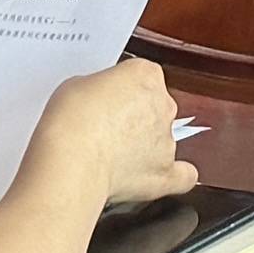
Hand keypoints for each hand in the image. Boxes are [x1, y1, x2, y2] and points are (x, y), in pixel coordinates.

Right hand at [28, 58, 191, 217]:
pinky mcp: (164, 173)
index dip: (121, 87)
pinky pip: (182, 175)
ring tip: (112, 157)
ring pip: (163, 139)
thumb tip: (98, 101)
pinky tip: (157, 176)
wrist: (72, 161)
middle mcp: (163, 105)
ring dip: (144, 146)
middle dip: (134, 116)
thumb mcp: (76, 86)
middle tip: (104, 128)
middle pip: (155, 105)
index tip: (106, 98)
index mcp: (145, 75)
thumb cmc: (71, 121)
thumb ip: (99, 89)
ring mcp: (167, 140)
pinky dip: (175, 177)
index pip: (142, 75)